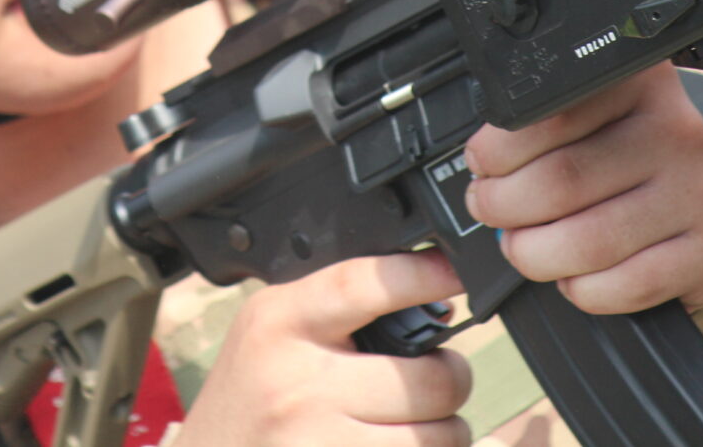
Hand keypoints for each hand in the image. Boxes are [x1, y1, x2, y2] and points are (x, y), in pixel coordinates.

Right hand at [174, 250, 471, 445]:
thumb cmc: (245, 401)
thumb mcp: (269, 333)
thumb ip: (333, 311)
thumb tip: (431, 298)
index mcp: (278, 324)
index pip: (361, 285)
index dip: (420, 275)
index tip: (456, 272)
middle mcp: (297, 384)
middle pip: (428, 379)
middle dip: (449, 379)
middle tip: (432, 380)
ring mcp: (317, 443)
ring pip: (438, 437)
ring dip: (442, 432)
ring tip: (411, 423)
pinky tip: (392, 444)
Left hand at [463, 62, 702, 313]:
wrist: (687, 189)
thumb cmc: (615, 149)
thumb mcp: (582, 111)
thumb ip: (537, 120)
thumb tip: (480, 166)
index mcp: (636, 83)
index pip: (547, 116)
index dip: (496, 153)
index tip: (481, 167)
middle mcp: (676, 131)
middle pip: (562, 181)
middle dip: (504, 207)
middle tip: (490, 210)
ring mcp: (700, 190)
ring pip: (590, 240)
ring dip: (535, 254)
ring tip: (521, 246)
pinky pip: (631, 284)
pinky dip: (586, 291)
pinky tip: (573, 277)